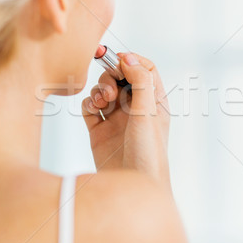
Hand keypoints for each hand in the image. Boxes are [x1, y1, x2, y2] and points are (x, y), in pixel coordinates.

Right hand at [82, 53, 170, 186]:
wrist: (133, 185)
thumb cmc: (149, 153)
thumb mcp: (148, 113)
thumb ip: (140, 81)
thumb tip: (129, 57)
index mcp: (154, 101)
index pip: (145, 69)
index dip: (131, 61)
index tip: (118, 61)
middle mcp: (135, 108)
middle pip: (120, 77)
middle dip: (111, 77)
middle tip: (111, 90)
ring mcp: (116, 119)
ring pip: (103, 91)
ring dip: (99, 90)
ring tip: (103, 103)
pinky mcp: (99, 131)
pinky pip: (90, 108)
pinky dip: (88, 103)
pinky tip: (93, 110)